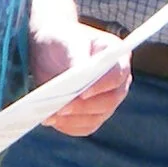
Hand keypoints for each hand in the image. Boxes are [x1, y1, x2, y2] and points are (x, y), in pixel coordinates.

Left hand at [32, 19, 131, 135]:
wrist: (51, 50)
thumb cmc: (62, 39)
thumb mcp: (68, 40)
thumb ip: (77, 55)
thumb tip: (81, 72)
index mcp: (118, 58)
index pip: (116, 76)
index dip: (101, 86)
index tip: (82, 93)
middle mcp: (118, 83)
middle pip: (108, 102)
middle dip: (83, 107)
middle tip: (61, 108)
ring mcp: (107, 101)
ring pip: (95, 118)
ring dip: (72, 120)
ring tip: (49, 116)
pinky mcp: (93, 115)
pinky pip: (84, 127)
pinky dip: (67, 126)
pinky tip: (51, 120)